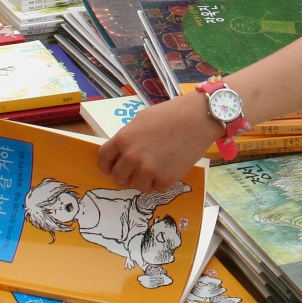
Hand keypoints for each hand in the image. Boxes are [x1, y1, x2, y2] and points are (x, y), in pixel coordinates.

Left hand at [98, 93, 221, 190]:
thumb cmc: (171, 114)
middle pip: (118, 177)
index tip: (110, 170)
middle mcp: (132, 156)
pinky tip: (169, 170)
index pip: (104, 159)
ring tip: (156, 171)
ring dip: (144, 181)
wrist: (197, 118)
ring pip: (138, 186)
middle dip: (123, 178)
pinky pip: (157, 188)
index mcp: (123, 139)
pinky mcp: (165, 179)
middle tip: (131, 177)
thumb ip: (129, 137)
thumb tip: (123, 152)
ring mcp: (148, 169)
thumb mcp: (141, 120)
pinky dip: (162, 182)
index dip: (106, 166)